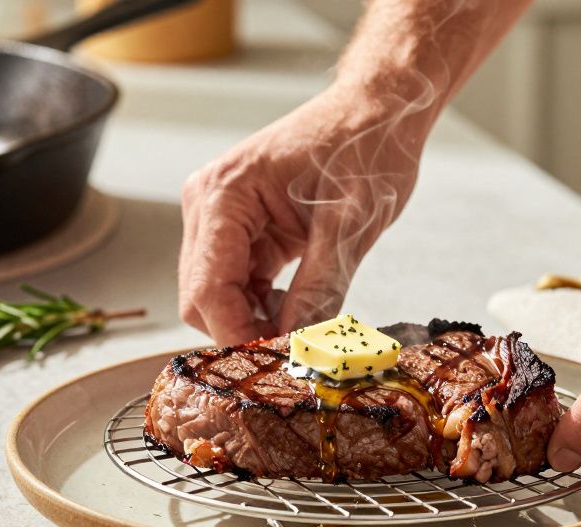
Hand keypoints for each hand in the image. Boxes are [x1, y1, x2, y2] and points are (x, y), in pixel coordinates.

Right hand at [179, 84, 427, 344]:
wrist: (379, 109)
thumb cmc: (366, 145)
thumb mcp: (350, 224)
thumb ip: (320, 289)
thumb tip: (299, 345)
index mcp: (225, 194)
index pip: (208, 289)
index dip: (237, 334)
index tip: (276, 361)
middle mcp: (209, 203)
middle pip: (201, 297)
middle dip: (242, 330)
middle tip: (293, 351)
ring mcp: (220, 215)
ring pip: (216, 295)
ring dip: (252, 319)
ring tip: (302, 326)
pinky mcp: (241, 226)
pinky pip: (237, 281)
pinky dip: (261, 304)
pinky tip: (296, 306)